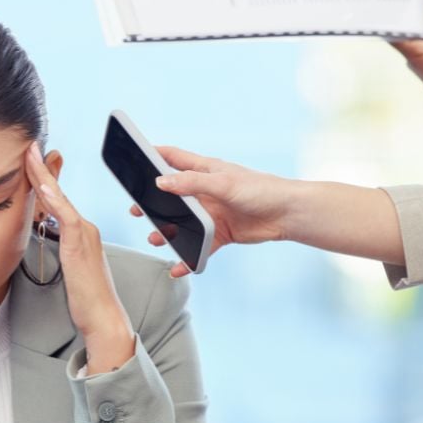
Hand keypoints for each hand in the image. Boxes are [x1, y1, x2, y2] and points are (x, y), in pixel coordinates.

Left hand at [24, 142, 133, 374]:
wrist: (103, 317)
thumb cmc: (85, 298)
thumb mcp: (67, 267)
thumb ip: (58, 248)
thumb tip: (44, 238)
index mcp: (80, 232)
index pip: (57, 199)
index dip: (43, 178)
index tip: (29, 159)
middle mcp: (84, 227)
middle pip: (58, 192)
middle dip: (42, 168)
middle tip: (28, 146)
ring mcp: (84, 234)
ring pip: (60, 198)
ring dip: (43, 175)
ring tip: (29, 154)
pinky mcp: (80, 245)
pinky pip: (65, 216)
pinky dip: (53, 199)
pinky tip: (40, 185)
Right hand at [129, 146, 295, 276]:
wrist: (288, 215)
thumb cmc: (261, 190)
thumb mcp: (223, 183)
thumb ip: (191, 183)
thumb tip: (160, 183)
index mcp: (205, 170)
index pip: (172, 157)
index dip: (153, 155)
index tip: (133, 156)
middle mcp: (205, 190)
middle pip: (172, 194)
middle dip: (152, 201)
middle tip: (135, 210)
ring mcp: (211, 212)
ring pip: (182, 222)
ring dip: (167, 231)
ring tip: (155, 239)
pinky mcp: (220, 233)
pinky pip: (199, 246)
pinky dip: (188, 257)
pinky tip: (178, 267)